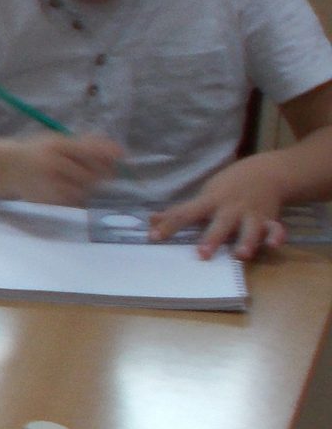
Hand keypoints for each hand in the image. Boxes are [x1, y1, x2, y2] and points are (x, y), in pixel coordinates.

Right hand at [3, 132, 125, 204]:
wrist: (6, 169)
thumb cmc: (37, 152)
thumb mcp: (56, 140)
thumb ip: (85, 144)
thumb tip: (118, 151)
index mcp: (55, 146)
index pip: (89, 151)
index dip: (108, 154)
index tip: (121, 155)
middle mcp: (52, 165)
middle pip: (91, 174)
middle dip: (101, 172)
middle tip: (103, 170)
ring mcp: (49, 184)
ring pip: (85, 189)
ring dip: (89, 185)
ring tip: (77, 178)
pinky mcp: (48, 200)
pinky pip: (74, 200)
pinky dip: (78, 195)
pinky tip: (68, 188)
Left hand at [151, 155, 288, 260]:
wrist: (266, 172)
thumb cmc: (227, 188)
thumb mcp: (203, 196)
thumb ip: (180, 212)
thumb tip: (150, 221)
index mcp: (210, 202)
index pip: (186, 213)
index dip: (169, 225)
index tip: (153, 237)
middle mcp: (231, 209)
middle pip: (220, 224)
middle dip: (212, 238)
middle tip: (202, 254)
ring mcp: (252, 214)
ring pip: (250, 229)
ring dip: (246, 241)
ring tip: (241, 255)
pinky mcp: (271, 219)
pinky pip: (276, 228)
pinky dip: (277, 236)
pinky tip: (274, 245)